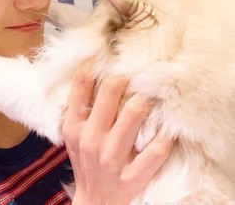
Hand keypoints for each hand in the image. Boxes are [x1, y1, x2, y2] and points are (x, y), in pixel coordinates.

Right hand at [62, 58, 172, 204]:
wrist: (94, 201)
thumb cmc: (84, 160)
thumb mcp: (73, 133)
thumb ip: (79, 107)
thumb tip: (93, 70)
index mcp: (74, 126)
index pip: (81, 85)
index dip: (94, 63)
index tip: (105, 52)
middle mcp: (90, 138)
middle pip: (110, 92)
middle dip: (125, 75)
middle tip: (134, 70)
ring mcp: (111, 158)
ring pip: (133, 115)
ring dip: (147, 99)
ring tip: (152, 92)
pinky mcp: (131, 178)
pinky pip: (154, 152)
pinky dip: (165, 137)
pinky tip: (169, 127)